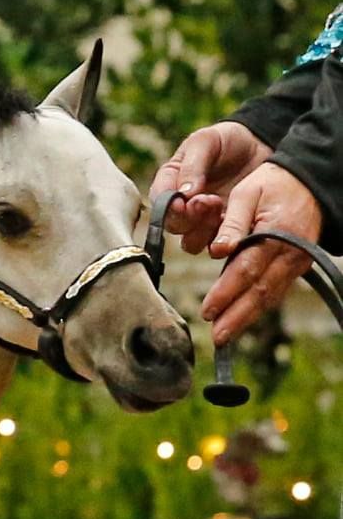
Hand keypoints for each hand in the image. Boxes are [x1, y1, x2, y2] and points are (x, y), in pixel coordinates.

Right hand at [151, 123, 272, 253]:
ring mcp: (201, 223)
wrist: (260, 147)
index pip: (160, 202)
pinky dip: (223, 238)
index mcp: (169, 183)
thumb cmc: (227, 140)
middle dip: (189, 217)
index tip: (185, 201)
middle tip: (209, 201)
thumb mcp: (206, 141)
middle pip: (173, 225)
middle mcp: (180, 208)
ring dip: (204, 230)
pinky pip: (216, 245)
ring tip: (221, 208)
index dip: (169, 206)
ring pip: (191, 241)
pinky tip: (235, 222)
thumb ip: (193, 165)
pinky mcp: (221, 233)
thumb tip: (184, 194)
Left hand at [201, 163, 323, 344]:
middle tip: (217, 337)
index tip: (207, 310)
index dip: (226, 293)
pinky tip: (242, 319)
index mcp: (276, 233)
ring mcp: (297, 261)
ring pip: (271, 295)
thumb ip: (231, 223)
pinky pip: (277, 290)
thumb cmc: (272, 184)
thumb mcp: (246, 193)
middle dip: (237, 317)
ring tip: (225, 335)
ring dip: (247, 317)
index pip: (246, 270)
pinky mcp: (298, 266)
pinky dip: (260, 306)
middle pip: (261, 291)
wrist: (310, 181)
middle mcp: (290, 252)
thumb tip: (217, 251)